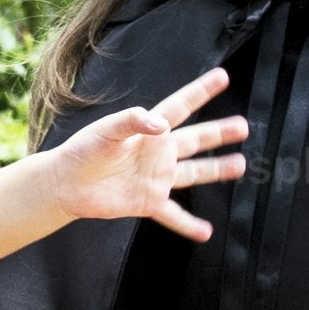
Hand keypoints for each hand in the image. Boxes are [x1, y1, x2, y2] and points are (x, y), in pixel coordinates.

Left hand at [45, 65, 247, 240]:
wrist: (65, 184)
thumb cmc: (82, 151)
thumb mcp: (105, 131)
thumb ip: (132, 121)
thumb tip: (161, 123)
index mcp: (149, 131)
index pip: (180, 107)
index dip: (201, 92)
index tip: (222, 77)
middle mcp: (158, 153)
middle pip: (196, 139)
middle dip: (219, 132)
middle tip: (243, 126)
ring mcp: (156, 178)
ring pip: (194, 173)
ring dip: (217, 170)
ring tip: (240, 165)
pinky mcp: (148, 202)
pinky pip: (173, 216)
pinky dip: (189, 225)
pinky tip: (206, 232)